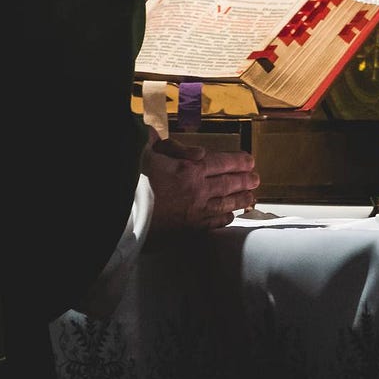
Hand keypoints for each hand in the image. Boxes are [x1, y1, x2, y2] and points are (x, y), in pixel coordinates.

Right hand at [142, 128, 258, 232]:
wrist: (123, 215)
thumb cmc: (131, 181)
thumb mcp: (148, 151)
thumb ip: (173, 147)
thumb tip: (198, 152)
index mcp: (189, 169)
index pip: (221, 163)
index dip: (237, 161)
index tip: (250, 161)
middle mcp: (198, 191)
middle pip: (228, 184)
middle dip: (244, 181)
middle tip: (256, 179)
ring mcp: (195, 212)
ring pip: (225, 205)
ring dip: (240, 200)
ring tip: (252, 198)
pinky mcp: (188, 230)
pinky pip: (213, 224)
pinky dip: (224, 219)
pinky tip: (229, 217)